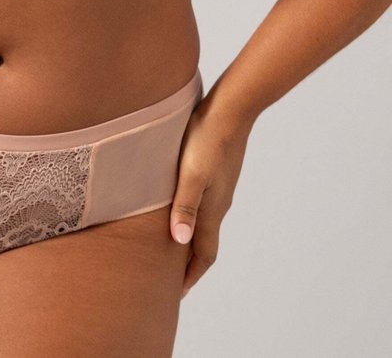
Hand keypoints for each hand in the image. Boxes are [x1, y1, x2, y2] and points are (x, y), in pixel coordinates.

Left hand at [168, 93, 253, 297]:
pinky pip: (205, 205)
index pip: (204, 254)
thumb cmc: (207, 138)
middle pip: (205, 243)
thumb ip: (185, 206)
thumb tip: (179, 242)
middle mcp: (219, 203)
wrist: (232, 108)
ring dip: (190, 240)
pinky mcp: (218, 172)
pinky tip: (180, 207)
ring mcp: (220, 188)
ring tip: (171, 247)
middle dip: (189, 264)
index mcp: (212, 209)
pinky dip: (193, 217)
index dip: (190, 275)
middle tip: (170, 278)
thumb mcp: (191, 173)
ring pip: (205, 223)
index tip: (176, 293)